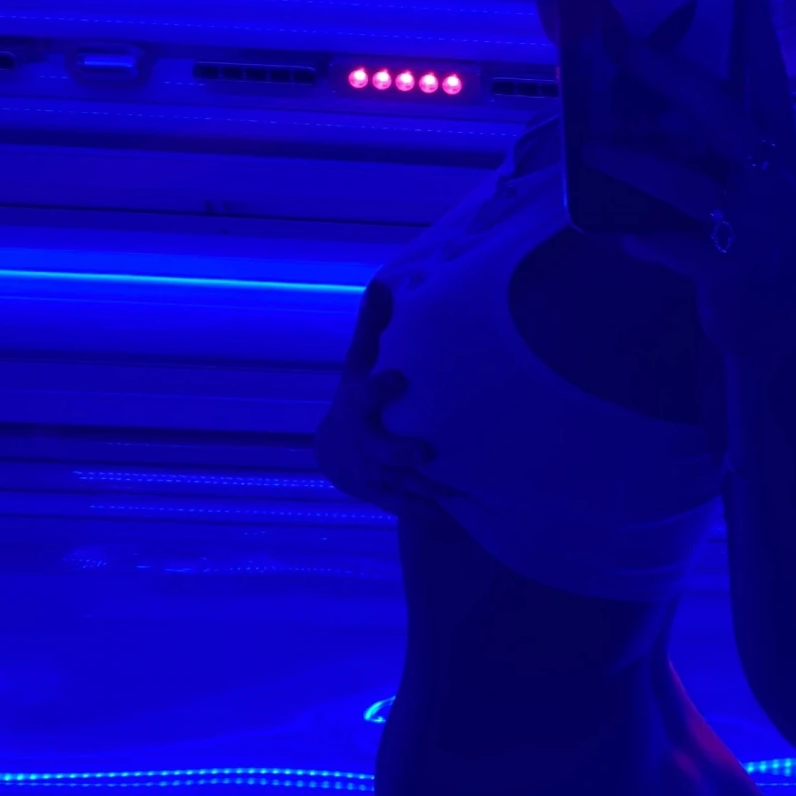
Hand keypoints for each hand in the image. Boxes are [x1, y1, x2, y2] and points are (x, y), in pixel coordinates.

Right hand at [315, 282, 444, 519]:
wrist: (338, 458)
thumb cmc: (358, 400)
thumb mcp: (358, 364)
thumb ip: (373, 328)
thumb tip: (382, 282)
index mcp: (357, 408)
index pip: (365, 396)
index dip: (379, 388)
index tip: (400, 377)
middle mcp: (365, 443)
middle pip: (382, 450)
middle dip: (401, 452)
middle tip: (425, 452)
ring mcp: (375, 474)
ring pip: (399, 483)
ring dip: (424, 488)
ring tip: (453, 491)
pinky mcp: (387, 496)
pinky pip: (409, 506)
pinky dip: (430, 512)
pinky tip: (457, 513)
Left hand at [586, 0, 795, 358]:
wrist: (780, 335)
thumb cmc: (759, 252)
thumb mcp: (758, 192)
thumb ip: (728, 151)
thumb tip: (666, 106)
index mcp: (785, 155)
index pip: (771, 83)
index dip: (756, 36)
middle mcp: (777, 183)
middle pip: (725, 117)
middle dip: (675, 80)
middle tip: (629, 53)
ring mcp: (756, 227)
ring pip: (687, 183)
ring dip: (636, 163)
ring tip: (592, 148)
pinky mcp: (729, 269)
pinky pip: (669, 245)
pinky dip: (639, 239)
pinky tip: (615, 235)